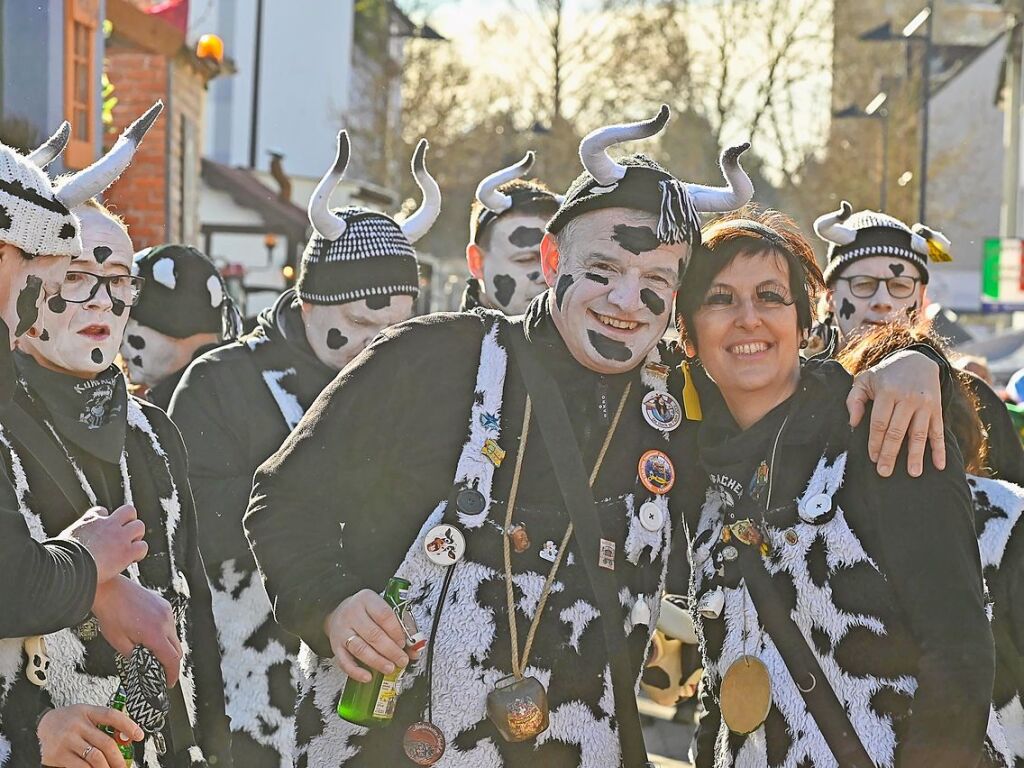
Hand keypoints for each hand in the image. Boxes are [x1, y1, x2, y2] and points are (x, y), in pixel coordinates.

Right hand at [38, 704, 142, 767]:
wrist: (41, 725)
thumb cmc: (69, 721)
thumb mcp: (86, 714)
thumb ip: (102, 724)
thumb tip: (125, 738)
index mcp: (87, 712)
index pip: (111, 716)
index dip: (128, 725)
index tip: (139, 736)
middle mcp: (77, 725)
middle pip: (105, 743)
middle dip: (118, 758)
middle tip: (124, 766)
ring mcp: (67, 740)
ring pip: (95, 757)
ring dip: (107, 767)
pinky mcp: (58, 755)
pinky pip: (80, 766)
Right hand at [59, 506, 147, 582]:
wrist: (68, 569)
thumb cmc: (59, 560)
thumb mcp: (60, 543)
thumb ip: (67, 541)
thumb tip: (56, 549)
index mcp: (88, 521)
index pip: (102, 512)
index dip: (104, 520)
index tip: (102, 533)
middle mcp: (106, 524)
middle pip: (128, 511)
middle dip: (129, 521)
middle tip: (124, 536)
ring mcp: (119, 537)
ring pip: (139, 526)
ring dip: (136, 536)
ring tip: (129, 548)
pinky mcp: (126, 552)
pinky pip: (142, 547)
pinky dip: (139, 553)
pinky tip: (132, 560)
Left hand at [92, 576, 180, 686]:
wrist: (110, 590)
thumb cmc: (111, 613)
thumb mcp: (118, 643)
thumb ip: (134, 657)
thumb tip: (143, 664)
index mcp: (155, 633)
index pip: (172, 659)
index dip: (172, 674)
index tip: (169, 681)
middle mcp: (165, 622)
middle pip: (177, 649)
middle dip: (170, 662)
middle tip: (160, 670)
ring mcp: (166, 612)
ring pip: (174, 637)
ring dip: (167, 647)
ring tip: (150, 650)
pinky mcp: (164, 606)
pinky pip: (170, 625)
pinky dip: (164, 634)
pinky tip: (149, 634)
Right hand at [324, 589, 418, 682]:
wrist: (338, 612)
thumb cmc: (367, 613)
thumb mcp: (383, 610)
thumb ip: (401, 628)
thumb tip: (415, 650)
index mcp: (367, 600)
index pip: (384, 615)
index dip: (396, 631)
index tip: (404, 643)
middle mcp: (353, 614)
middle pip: (373, 634)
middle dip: (390, 650)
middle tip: (402, 660)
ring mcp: (342, 630)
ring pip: (360, 649)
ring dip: (377, 661)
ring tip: (390, 668)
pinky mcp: (335, 646)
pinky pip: (344, 662)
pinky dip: (356, 672)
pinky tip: (368, 677)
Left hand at [847, 349, 944, 477]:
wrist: (917, 359)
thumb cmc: (885, 375)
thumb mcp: (865, 380)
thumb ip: (854, 400)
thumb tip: (853, 423)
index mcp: (888, 392)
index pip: (880, 422)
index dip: (875, 442)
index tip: (873, 458)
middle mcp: (908, 398)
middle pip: (897, 431)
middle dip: (891, 453)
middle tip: (885, 472)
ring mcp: (925, 404)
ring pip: (919, 433)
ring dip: (916, 455)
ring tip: (913, 473)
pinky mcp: (937, 408)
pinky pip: (938, 431)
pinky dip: (939, 449)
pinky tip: (939, 465)